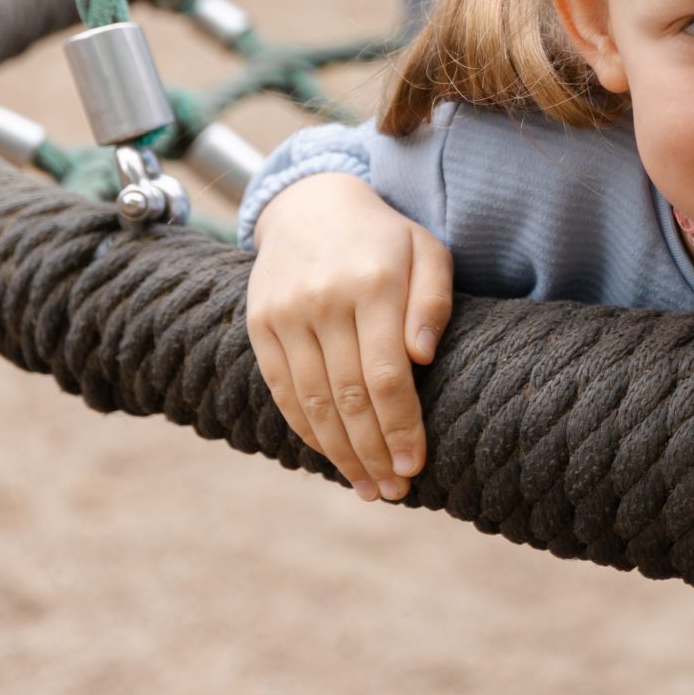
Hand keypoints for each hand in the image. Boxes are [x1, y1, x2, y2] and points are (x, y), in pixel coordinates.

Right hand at [244, 173, 452, 502]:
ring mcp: (285, 314)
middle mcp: (323, 300)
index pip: (387, 374)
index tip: (415, 464)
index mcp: (374, 283)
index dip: (401, 427)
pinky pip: (283, 390)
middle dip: (373, 451)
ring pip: (311, 402)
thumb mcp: (427, 252)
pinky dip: (306, 430)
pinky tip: (332, 455)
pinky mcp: (259, 325)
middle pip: (348, 396)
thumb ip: (434, 301)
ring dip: (340, 452)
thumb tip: (423, 357)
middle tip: (395, 489)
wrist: (311, 206)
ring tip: (368, 485)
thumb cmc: (385, 239)